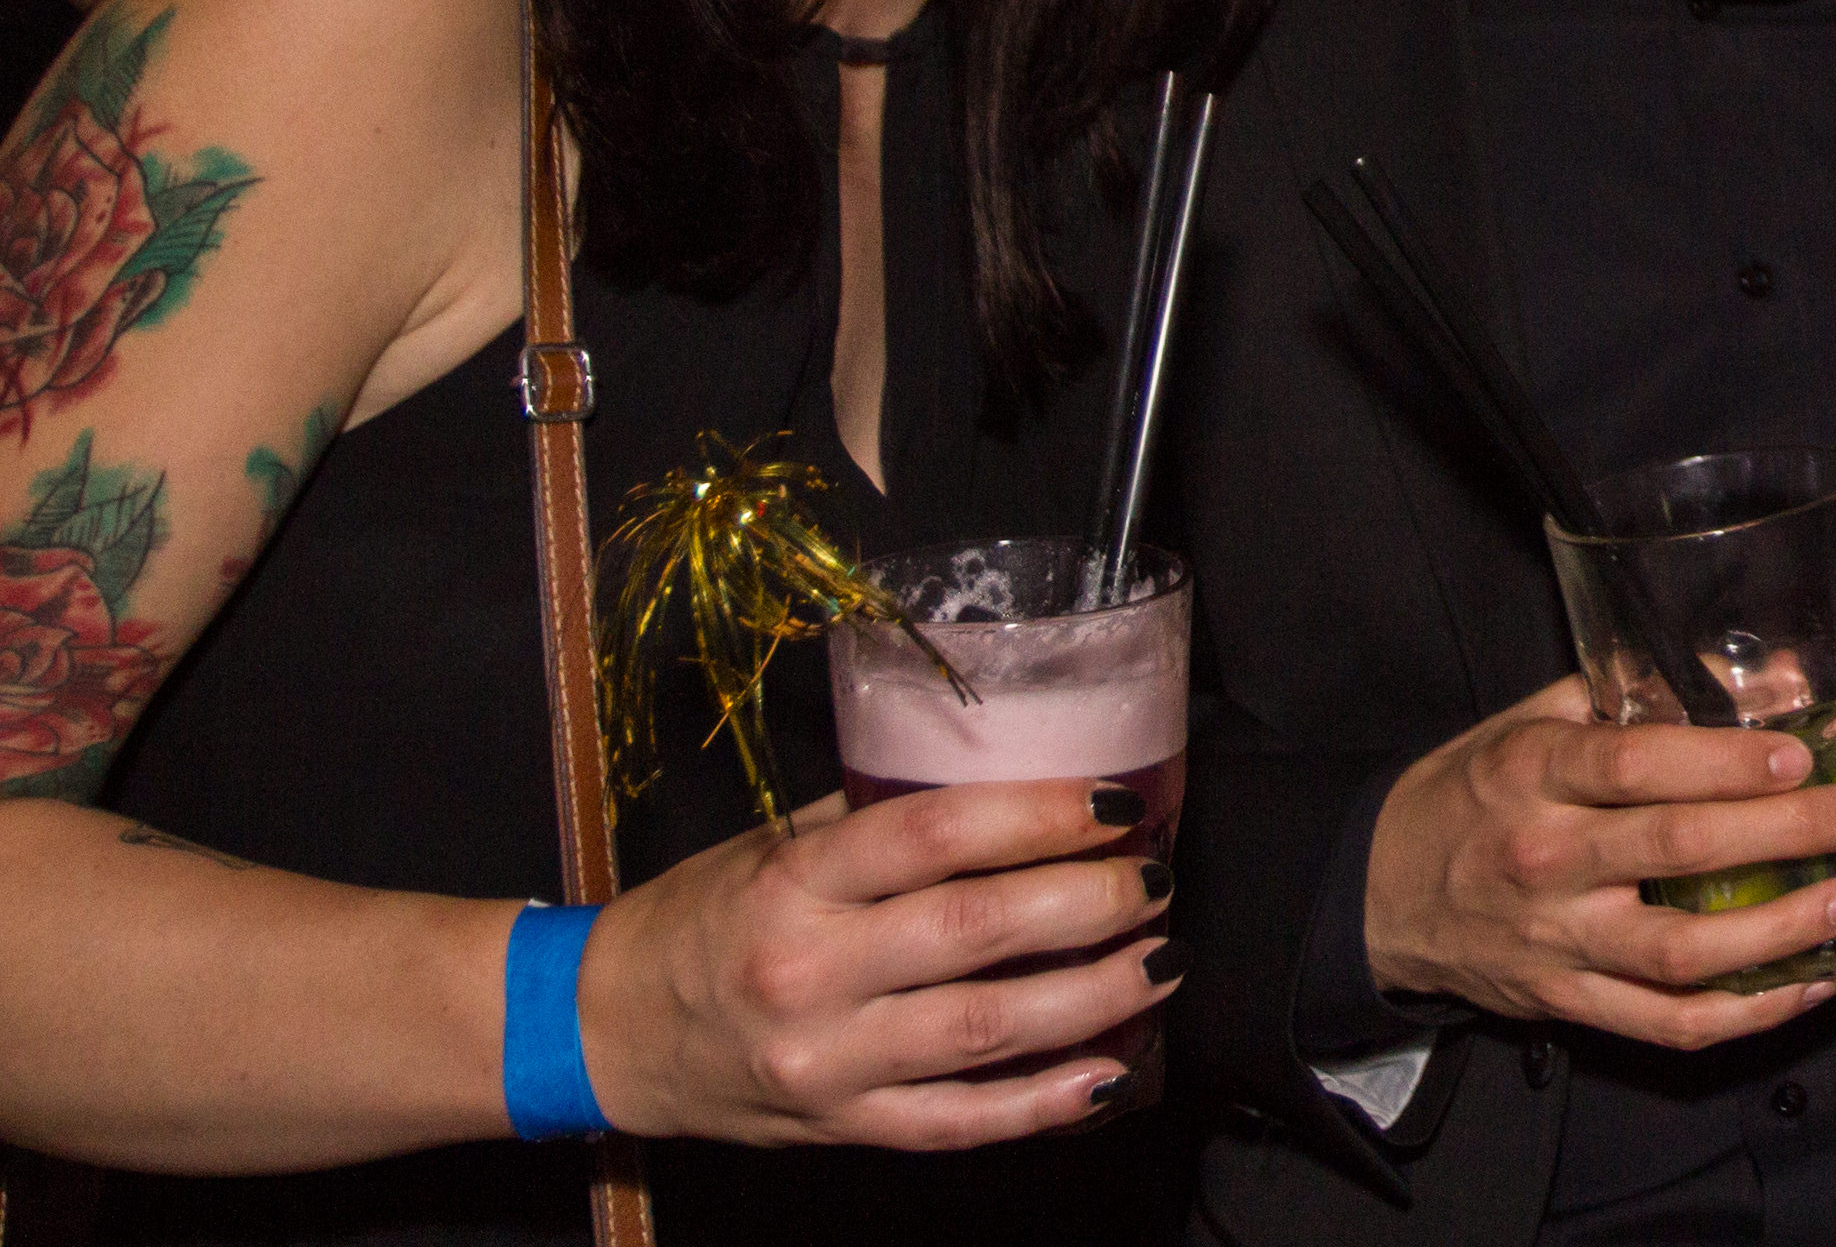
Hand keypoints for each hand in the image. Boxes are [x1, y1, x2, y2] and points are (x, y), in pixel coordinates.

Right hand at [576, 781, 1174, 1149]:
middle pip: (978, 933)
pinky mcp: (842, 1127)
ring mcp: (828, 1062)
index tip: (1115, 801)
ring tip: (1161, 963)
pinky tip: (1111, 1072)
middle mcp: (810, 974)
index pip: (935, 835)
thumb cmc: (706, 919)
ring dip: (1094, 996)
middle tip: (1155, 880)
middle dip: (1090, 904)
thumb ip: (881, 816)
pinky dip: (1045, 1102)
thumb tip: (1010, 776)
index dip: (1038, 815)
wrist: (607, 1030)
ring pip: (986, 1032)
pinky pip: (961, 1122)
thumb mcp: (777, 844)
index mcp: (795, 884)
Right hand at [1366, 675, 1835, 1049]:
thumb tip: (1757, 675)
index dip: (1724, 762)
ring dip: (1781, 933)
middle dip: (1784, 833)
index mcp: (1533, 772)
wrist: (1382, 894)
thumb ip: (1635, 692)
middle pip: (1678, 851)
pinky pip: (1669, 1023)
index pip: (1637, 765)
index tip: (1798, 757)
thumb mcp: (1531, 719)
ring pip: (1682, 954)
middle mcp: (1546, 858)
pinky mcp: (1567, 1002)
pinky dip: (1747, 1012)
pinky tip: (1808, 981)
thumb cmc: (1473, 793)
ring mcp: (1557, 940)